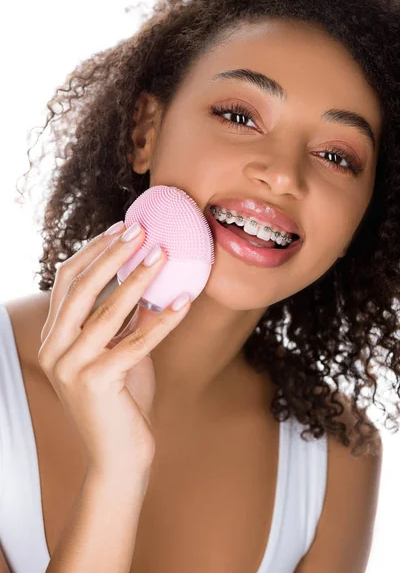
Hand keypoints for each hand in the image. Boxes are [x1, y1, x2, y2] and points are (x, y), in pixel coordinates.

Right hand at [38, 223, 190, 476]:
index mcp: (53, 338)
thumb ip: (122, 320)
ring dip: (139, 278)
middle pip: (81, 288)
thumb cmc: (120, 401)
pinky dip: (164, 320)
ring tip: (163, 254)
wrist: (119, 457)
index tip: (121, 228)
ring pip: (107, 310)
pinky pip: (137, 341)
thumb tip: (147, 277)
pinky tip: (184, 300)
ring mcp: (71, 367)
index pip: (67, 282)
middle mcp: (54, 350)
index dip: (93, 251)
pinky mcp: (97, 383)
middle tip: (140, 229)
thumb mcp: (117, 351)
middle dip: (112, 253)